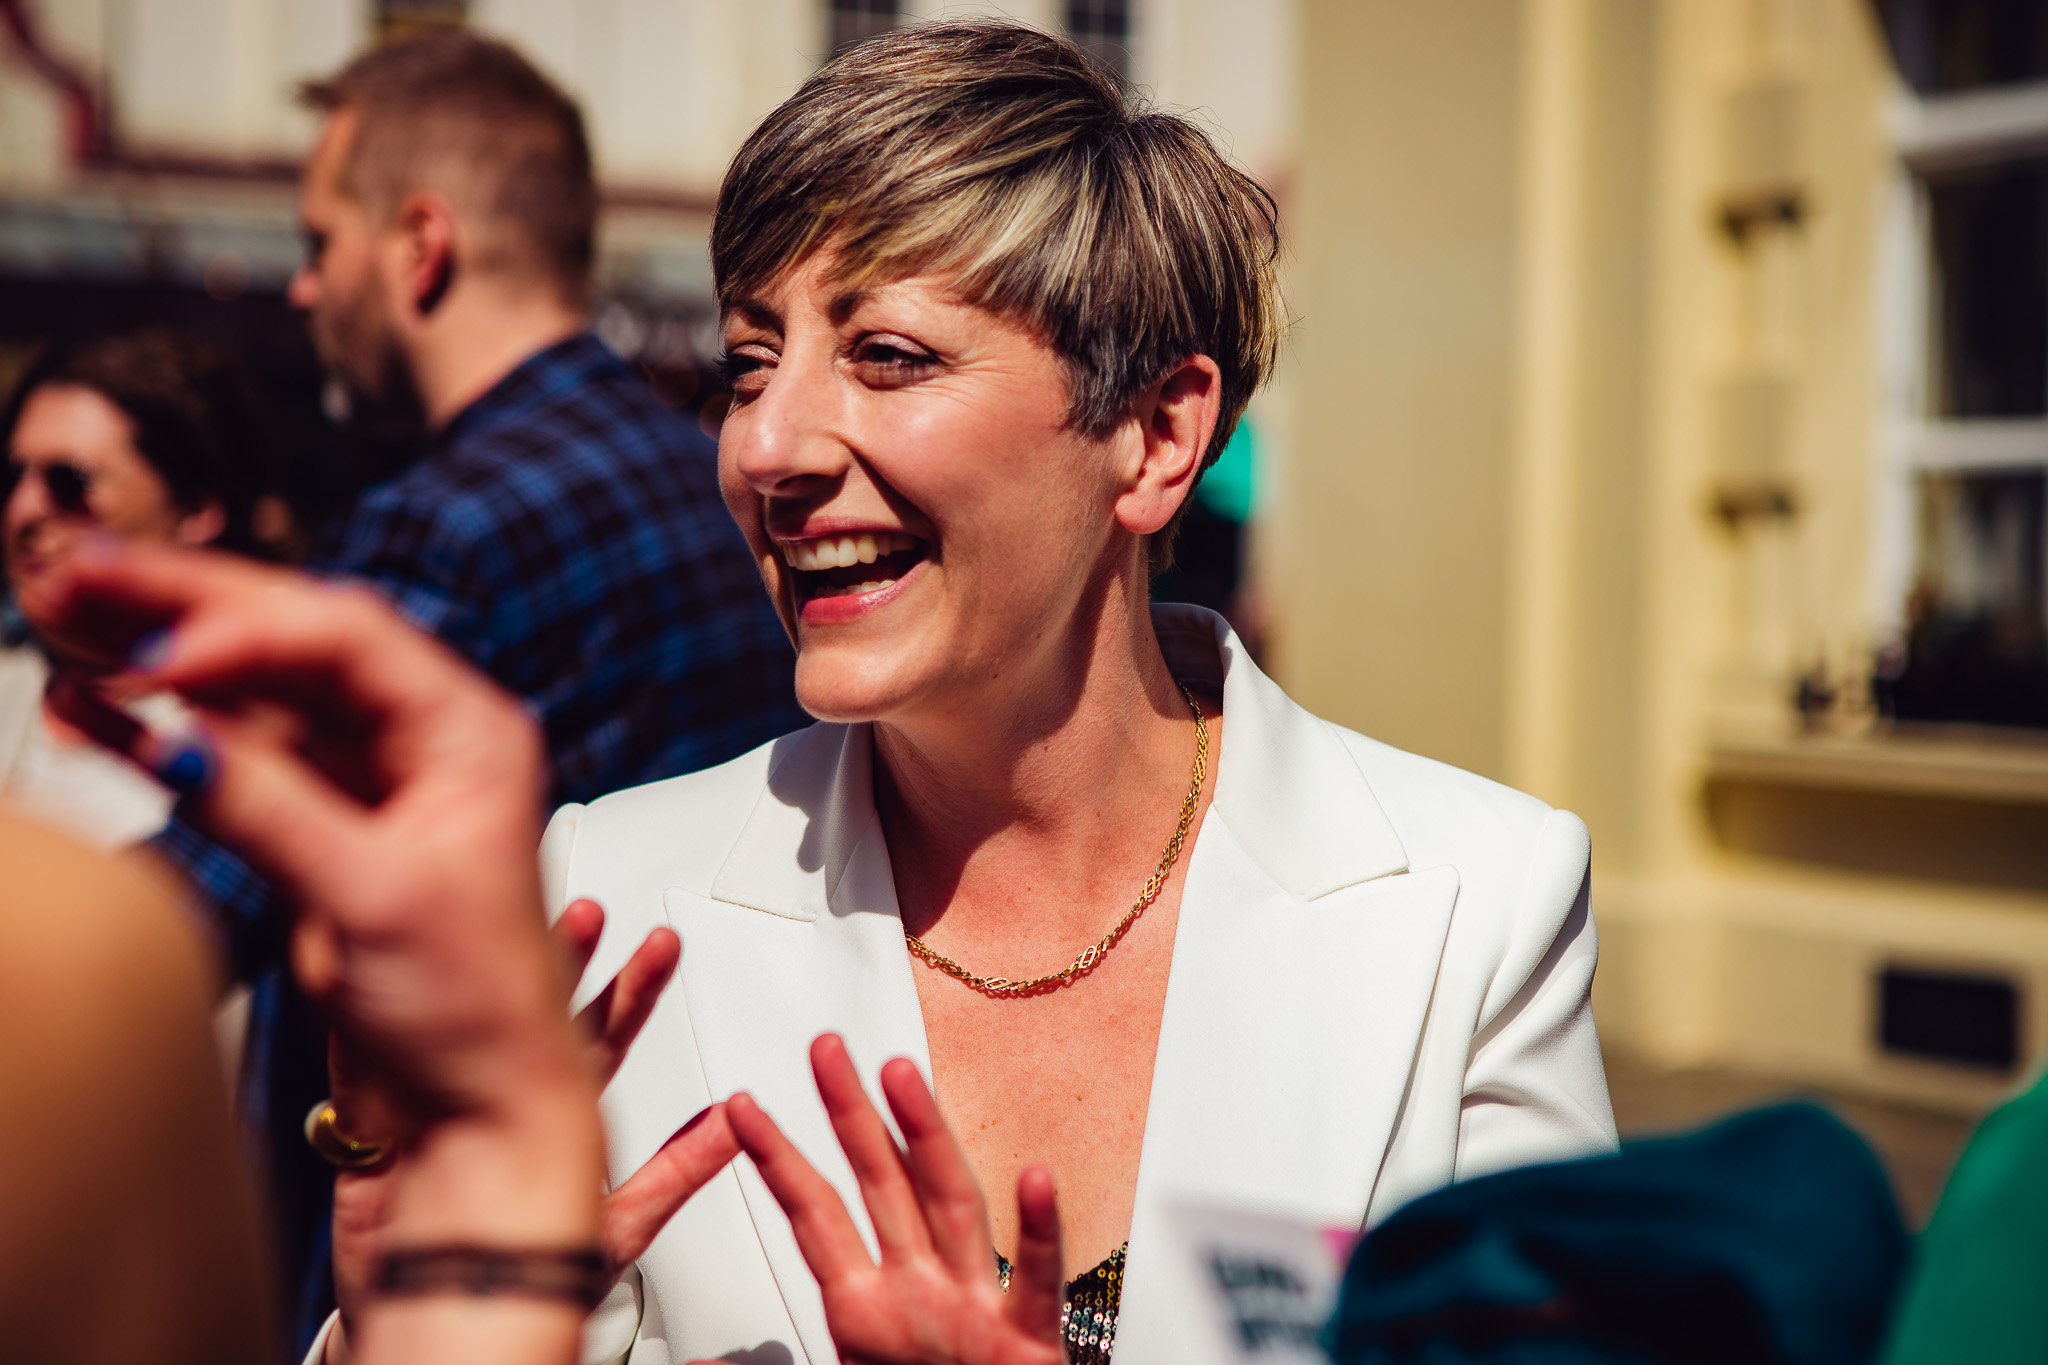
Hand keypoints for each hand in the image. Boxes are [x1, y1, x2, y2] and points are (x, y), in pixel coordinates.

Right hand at [36, 545, 604, 1363]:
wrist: (477, 1115)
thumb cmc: (478, 1014)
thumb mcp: (372, 897)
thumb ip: (269, 808)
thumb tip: (174, 735)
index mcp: (470, 734)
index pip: (347, 637)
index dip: (243, 629)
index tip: (156, 655)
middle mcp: (424, 742)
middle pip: (292, 640)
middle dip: (185, 608)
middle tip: (81, 575)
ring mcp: (369, 782)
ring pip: (254, 692)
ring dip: (162, 660)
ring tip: (64, 620)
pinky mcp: (321, 830)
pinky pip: (236, 756)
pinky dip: (167, 735)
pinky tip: (97, 710)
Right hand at [331, 901, 740, 1342]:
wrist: (450, 1315)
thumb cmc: (530, 1278)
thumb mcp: (620, 1228)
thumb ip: (678, 1171)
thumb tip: (736, 1120)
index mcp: (560, 1114)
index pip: (606, 1039)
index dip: (634, 991)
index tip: (663, 944)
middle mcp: (503, 1096)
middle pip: (540, 1016)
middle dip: (567, 961)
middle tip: (590, 912)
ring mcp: (443, 1100)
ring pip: (470, 1021)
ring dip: (492, 975)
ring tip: (514, 923)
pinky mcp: (383, 1123)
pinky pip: (380, 1056)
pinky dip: (380, 1015)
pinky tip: (388, 970)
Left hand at [727, 1034, 1067, 1364]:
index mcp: (864, 1310)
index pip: (813, 1216)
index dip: (777, 1158)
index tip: (739, 1106)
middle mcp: (921, 1293)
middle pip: (883, 1186)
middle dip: (852, 1114)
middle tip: (826, 1048)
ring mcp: (975, 1311)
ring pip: (953, 1208)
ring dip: (929, 1140)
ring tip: (903, 1077)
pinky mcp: (1030, 1346)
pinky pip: (1038, 1283)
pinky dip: (1039, 1234)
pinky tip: (1034, 1179)